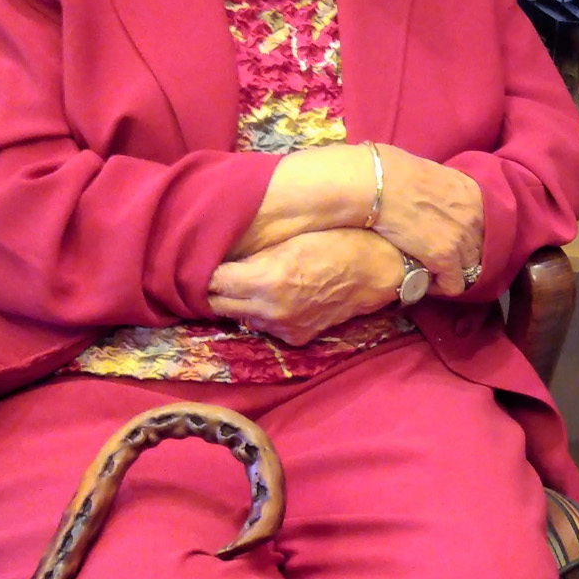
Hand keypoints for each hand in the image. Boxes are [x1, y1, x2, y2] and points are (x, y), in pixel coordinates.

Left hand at [206, 229, 402, 345]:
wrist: (376, 270)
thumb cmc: (335, 242)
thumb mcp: (288, 241)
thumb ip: (252, 255)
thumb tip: (220, 259)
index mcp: (265, 280)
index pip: (212, 282)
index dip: (204, 270)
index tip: (202, 260)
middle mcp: (269, 310)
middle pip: (219, 305)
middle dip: (214, 289)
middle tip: (215, 272)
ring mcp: (283, 328)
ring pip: (241, 317)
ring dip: (238, 302)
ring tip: (246, 282)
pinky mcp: (296, 338)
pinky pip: (266, 327)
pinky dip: (263, 313)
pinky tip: (274, 297)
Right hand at [372, 144, 483, 290]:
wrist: (378, 183)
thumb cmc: (394, 173)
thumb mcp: (435, 175)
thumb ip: (447, 193)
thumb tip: (439, 203)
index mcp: (474, 194)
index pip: (483, 226)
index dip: (466, 236)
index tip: (450, 241)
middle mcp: (475, 216)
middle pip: (478, 248)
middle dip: (462, 255)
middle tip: (440, 257)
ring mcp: (462, 238)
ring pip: (470, 269)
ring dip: (452, 271)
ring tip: (431, 270)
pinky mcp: (444, 257)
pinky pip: (454, 285)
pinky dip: (441, 287)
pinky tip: (425, 281)